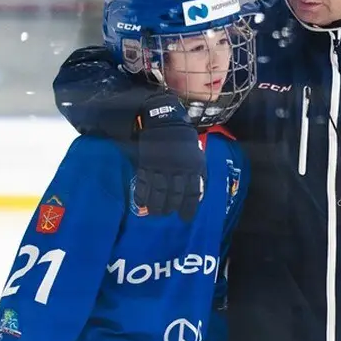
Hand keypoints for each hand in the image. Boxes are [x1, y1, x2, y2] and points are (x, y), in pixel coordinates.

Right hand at [127, 94, 202, 220]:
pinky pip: (144, 183)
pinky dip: (142, 195)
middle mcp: (178, 169)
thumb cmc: (184, 141)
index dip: (189, 208)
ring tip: (155, 214)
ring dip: (156, 206)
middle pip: (174, 195)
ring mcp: (161, 167)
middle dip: (170, 208)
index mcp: (193, 168)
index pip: (193, 193)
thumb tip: (199, 194)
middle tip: (166, 215)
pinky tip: (141, 204)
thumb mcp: (198, 156)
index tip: (185, 219)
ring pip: (158, 192)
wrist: (165, 122)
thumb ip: (199, 174)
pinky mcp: (147, 163)